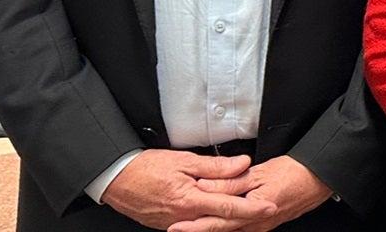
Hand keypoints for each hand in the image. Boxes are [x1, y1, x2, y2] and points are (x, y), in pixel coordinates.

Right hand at [98, 150, 276, 230]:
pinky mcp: (169, 225)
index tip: (269, 207)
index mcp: (191, 201)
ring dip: (227, 219)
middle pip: (222, 221)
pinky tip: (217, 211)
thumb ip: (216, 166)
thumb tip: (241, 164)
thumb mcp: (184, 161)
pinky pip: (195, 225)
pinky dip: (209, 220)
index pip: (229, 208)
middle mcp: (185, 217)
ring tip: (244, 209)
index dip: (252, 208)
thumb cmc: (146, 168)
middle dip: (246, 217)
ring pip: (209, 225)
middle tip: (265, 210)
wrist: (116, 179)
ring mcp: (176, 223)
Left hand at [175, 155, 331, 231]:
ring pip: (231, 231)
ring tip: (194, 227)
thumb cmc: (294, 173)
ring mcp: (261, 226)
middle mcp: (256, 224)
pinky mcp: (265, 223)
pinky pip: (241, 229)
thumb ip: (231, 181)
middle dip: (199, 230)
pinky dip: (227, 228)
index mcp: (253, 211)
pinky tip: (219, 224)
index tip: (176, 226)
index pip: (217, 221)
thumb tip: (206, 185)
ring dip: (212, 229)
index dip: (194, 225)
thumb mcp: (260, 173)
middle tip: (177, 229)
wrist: (320, 179)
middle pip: (221, 230)